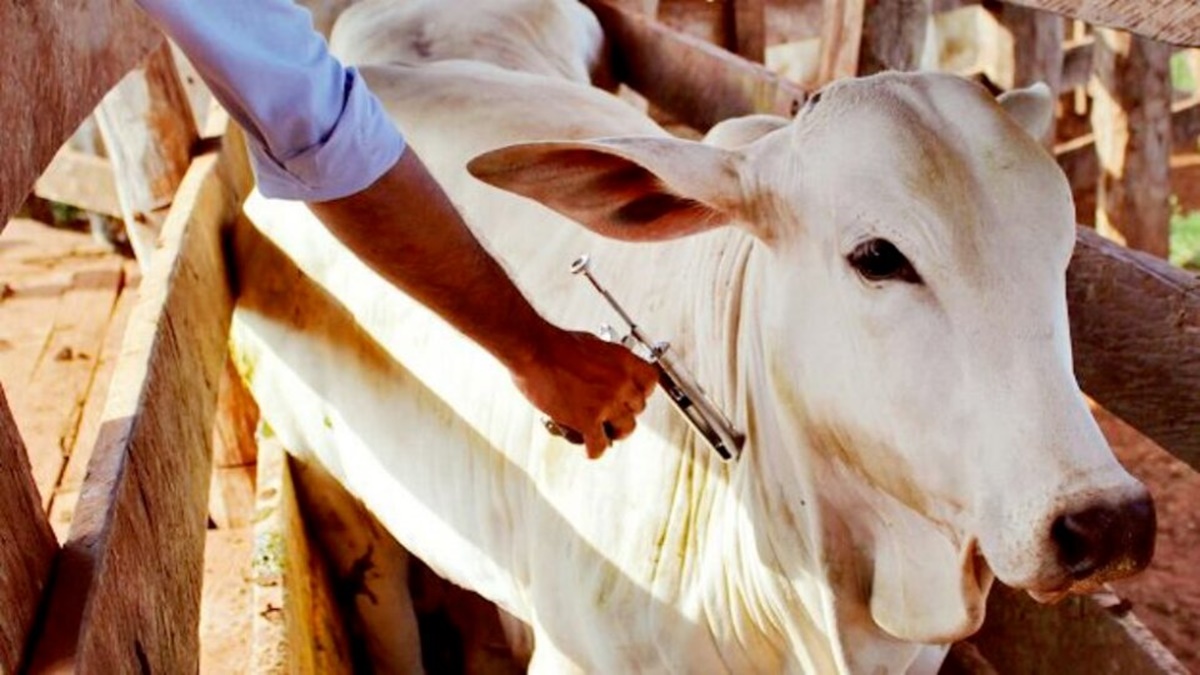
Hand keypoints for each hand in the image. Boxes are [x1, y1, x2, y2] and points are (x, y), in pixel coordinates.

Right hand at [510, 328, 657, 458]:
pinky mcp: (587, 420)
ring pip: (626, 428)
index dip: (641, 391)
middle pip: (638, 407)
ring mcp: (606, 403)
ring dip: (615, 432)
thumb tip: (604, 369)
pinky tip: (590, 449)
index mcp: (624, 361)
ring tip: (606, 433)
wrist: (534, 351)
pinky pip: (599, 445)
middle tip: (614, 414)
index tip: (634, 395)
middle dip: (626, 411)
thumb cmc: (554, 344)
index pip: (651, 381)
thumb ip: (605, 360)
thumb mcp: (592, 343)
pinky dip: (594, 450)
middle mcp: (620, 382)